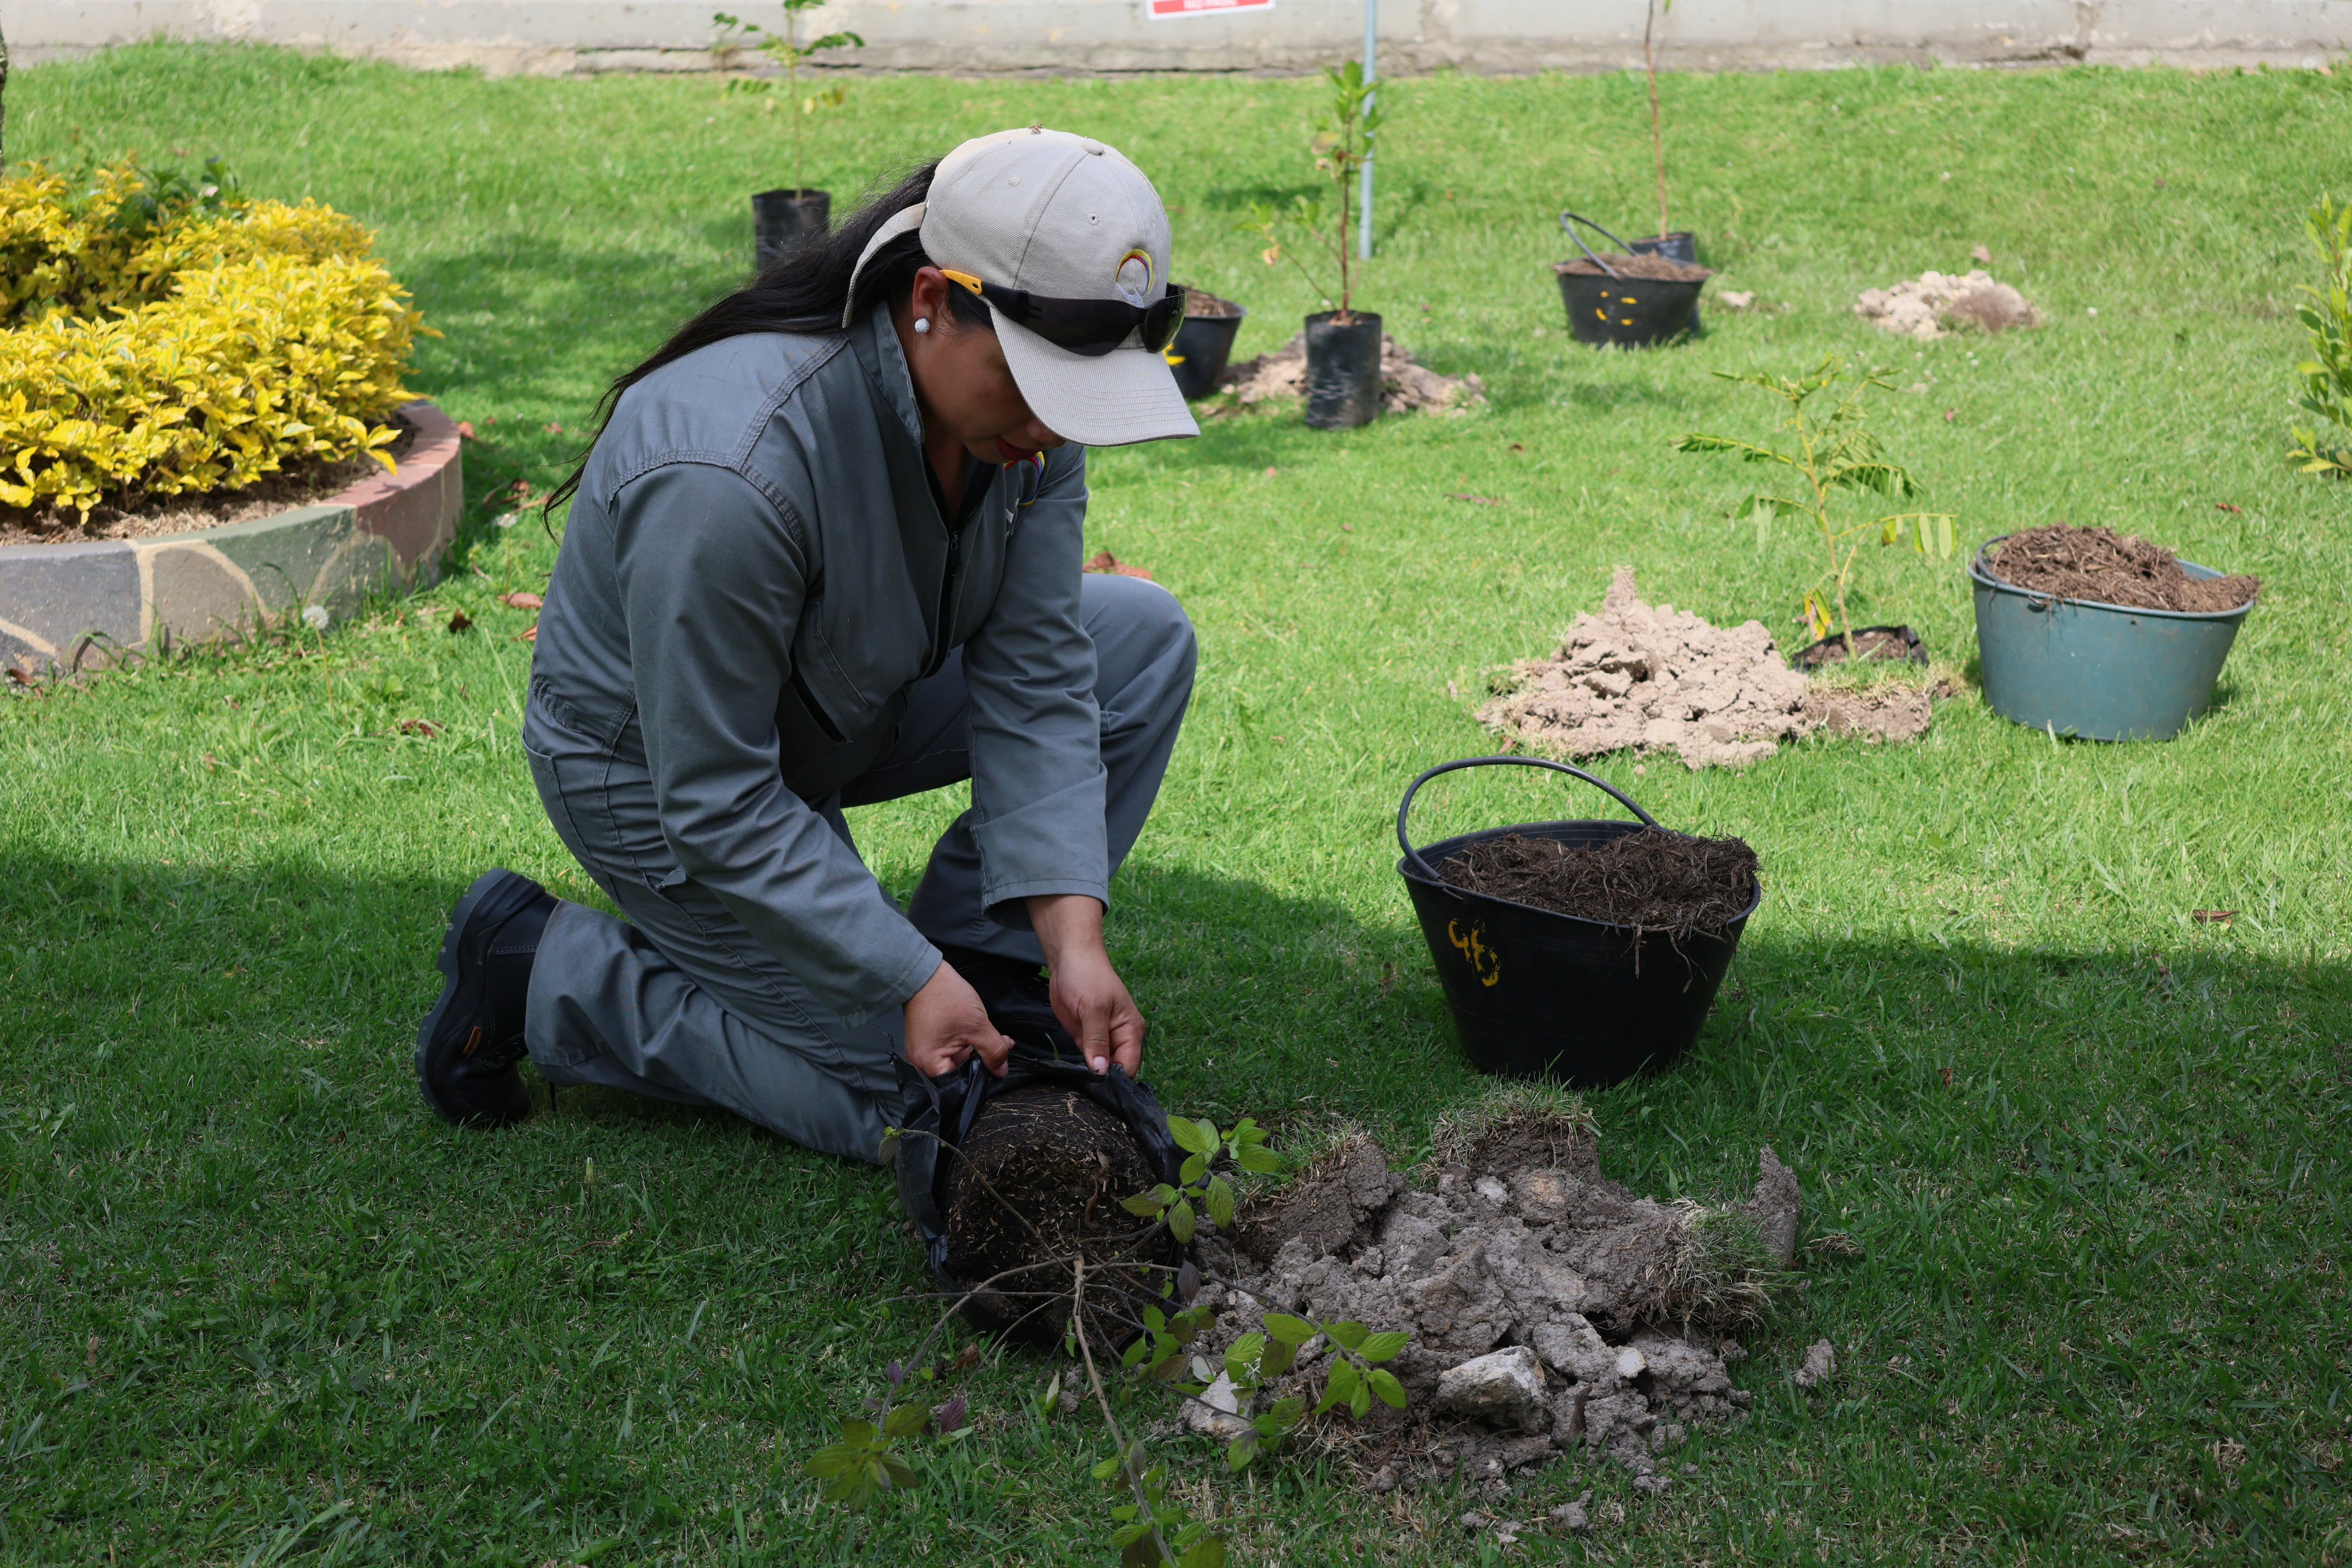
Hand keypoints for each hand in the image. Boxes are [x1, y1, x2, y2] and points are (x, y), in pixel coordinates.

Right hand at [902, 959, 1012, 1078]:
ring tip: (997, 1040)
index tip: (998, 1069)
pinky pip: (951, 1050)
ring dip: (977, 1052)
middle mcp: (921, 1063)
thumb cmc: (946, 997)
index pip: (958, 1085)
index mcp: (928, 1064)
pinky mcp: (929, 1041)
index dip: (980, 1078)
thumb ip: (993, 1051)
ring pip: (957, 1061)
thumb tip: (1001, 1072)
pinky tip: (983, 1034)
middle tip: (1002, 1050)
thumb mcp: (978, 1026)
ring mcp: (924, 1051)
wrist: (926, 973)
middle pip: (957, 1075)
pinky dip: (967, 1044)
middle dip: (982, 1063)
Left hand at [1028, 893, 1144, 1076]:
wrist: (1069, 958)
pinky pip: (1087, 1059)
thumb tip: (1101, 1071)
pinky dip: (1080, 1065)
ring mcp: (1103, 1039)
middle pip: (1116, 1070)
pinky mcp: (1087, 1037)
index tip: (1095, 1083)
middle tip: (1082, 1084)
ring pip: (1100, 1068)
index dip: (1114, 1078)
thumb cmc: (1087, 976)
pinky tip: (1071, 1070)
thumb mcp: (1093, 1008)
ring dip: (1089, 1073)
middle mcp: (1121, 1037)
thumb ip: (1097, 1041)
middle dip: (1101, 1078)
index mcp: (1131, 1030)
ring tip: (1076, 1078)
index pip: (1129, 1066)